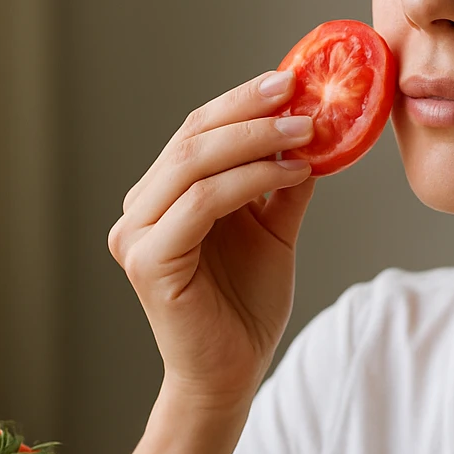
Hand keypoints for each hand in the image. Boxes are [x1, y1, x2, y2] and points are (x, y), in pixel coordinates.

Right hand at [108, 70, 316, 410]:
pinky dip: (250, 180)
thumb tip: (316, 132)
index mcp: (162, 196)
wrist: (232, 375)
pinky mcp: (149, 262)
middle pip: (192, 137)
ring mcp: (137, 235)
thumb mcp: (273, 231)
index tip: (291, 78)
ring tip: (306, 131)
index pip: (197, 131)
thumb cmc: (246, 306)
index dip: (241, 101)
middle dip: (248, 108)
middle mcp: (140, 210)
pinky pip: (202, 204)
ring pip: (195, 164)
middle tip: (298, 90)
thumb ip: (283, 185)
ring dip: (255, 140)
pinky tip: (292, 173)